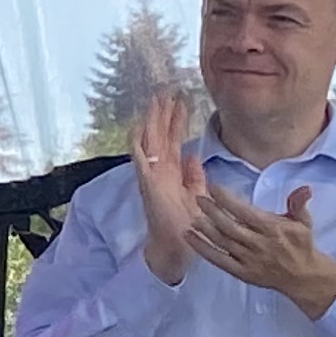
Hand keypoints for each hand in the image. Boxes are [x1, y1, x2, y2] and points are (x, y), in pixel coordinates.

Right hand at [131, 89, 206, 285]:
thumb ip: (195, 176)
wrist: (178, 245)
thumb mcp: (198, 194)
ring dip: (152, 121)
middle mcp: (160, 170)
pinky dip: (137, 142)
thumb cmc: (187, 224)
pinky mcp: (148, 182)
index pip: (174, 141)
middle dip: (163, 114)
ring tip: (156, 100)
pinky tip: (137, 126)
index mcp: (173, 172)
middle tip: (166, 91)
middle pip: (161, 136)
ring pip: (150, 141)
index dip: (177, 122)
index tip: (181, 102)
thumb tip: (193, 156)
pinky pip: (140, 158)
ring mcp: (152, 175)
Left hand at [194, 178, 335, 320]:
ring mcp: (249, 260)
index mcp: (273, 229)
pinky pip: (218, 260)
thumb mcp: (303, 222)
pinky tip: (189, 236)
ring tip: (193, 216)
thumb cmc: (301, 245)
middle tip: (199, 198)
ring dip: (205, 229)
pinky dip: (202, 249)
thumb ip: (298, 203)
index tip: (213, 188)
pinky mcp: (242, 272)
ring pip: (223, 242)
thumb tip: (304, 187)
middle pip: (230, 227)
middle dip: (212, 211)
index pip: (245, 212)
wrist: (303, 277)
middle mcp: (259, 244)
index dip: (227, 200)